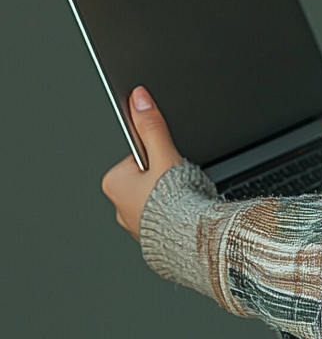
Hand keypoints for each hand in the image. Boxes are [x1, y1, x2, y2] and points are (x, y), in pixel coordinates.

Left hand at [101, 87, 181, 241]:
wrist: (190, 240)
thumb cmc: (174, 202)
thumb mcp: (163, 154)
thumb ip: (151, 126)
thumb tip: (139, 99)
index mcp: (114, 184)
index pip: (138, 155)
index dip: (157, 155)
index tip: (167, 161)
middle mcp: (118, 206)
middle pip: (146, 175)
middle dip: (164, 174)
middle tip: (178, 178)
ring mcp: (133, 224)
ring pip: (155, 195)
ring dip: (170, 193)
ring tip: (184, 196)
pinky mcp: (150, 237)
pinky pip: (161, 215)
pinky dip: (173, 211)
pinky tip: (184, 211)